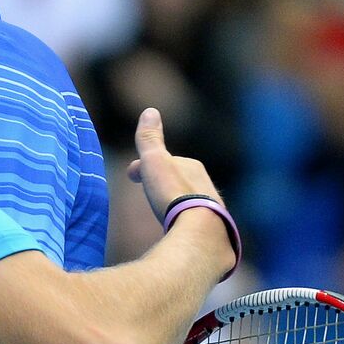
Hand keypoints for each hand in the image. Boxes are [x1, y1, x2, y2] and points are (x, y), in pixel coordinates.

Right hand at [126, 108, 233, 270]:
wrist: (200, 231)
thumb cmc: (173, 195)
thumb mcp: (154, 162)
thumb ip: (150, 139)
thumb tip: (150, 111)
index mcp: (192, 167)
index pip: (165, 161)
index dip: (145, 166)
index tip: (131, 175)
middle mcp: (206, 186)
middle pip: (179, 181)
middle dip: (163, 184)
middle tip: (148, 192)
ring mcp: (211, 210)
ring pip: (189, 202)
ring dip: (175, 204)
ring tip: (161, 213)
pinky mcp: (212, 232)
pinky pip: (194, 223)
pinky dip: (184, 222)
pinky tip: (177, 231)